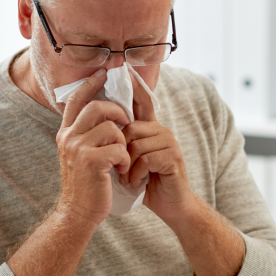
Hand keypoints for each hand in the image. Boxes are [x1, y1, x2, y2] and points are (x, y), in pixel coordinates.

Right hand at [56, 69, 130, 225]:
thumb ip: (87, 133)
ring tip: (121, 157)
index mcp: (66, 133)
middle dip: (117, 111)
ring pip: (111, 127)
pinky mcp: (91, 161)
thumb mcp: (80, 154)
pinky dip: (125, 158)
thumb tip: (104, 111)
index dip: (90, 84)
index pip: (76, 100)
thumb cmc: (86, 183)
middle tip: (126, 122)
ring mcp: (78, 149)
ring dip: (123, 141)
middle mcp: (68, 138)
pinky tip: (121, 170)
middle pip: (97, 107)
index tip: (103, 73)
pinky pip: (118, 147)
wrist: (78, 213)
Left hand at [121, 74, 193, 221]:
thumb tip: (102, 126)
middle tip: (120, 169)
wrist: (171, 205)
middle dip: (120, 151)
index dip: (135, 86)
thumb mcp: (131, 159)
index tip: (125, 69)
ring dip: (127, 166)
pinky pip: (145, 158)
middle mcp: (162, 131)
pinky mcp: (173, 157)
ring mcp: (170, 143)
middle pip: (130, 128)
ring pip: (136, 144)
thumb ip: (123, 142)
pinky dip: (136, 174)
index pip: (142, 102)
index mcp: (151, 129)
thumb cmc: (147, 182)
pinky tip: (138, 183)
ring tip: (129, 178)